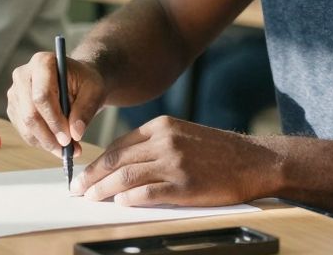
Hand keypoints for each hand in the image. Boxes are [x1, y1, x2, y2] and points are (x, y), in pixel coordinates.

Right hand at [6, 51, 107, 160]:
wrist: (77, 81)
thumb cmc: (86, 82)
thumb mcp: (94, 92)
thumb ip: (86, 110)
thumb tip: (75, 134)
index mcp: (42, 62)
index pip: (42, 96)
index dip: (54, 120)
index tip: (68, 139)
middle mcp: (23, 75)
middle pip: (30, 113)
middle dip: (49, 136)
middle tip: (68, 149)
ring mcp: (15, 92)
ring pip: (25, 126)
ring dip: (46, 143)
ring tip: (69, 149)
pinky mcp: (14, 108)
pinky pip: (24, 131)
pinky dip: (41, 142)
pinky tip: (58, 142)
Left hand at [73, 116, 278, 206]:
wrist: (254, 161)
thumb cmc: (219, 151)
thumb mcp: (184, 135)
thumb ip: (155, 145)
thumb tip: (123, 165)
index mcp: (161, 127)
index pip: (118, 145)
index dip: (97, 162)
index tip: (84, 175)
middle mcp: (164, 141)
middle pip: (116, 160)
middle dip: (92, 177)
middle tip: (78, 190)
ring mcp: (174, 162)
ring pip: (125, 176)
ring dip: (103, 190)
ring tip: (91, 200)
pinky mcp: (184, 184)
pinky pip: (147, 192)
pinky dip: (129, 199)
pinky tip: (119, 204)